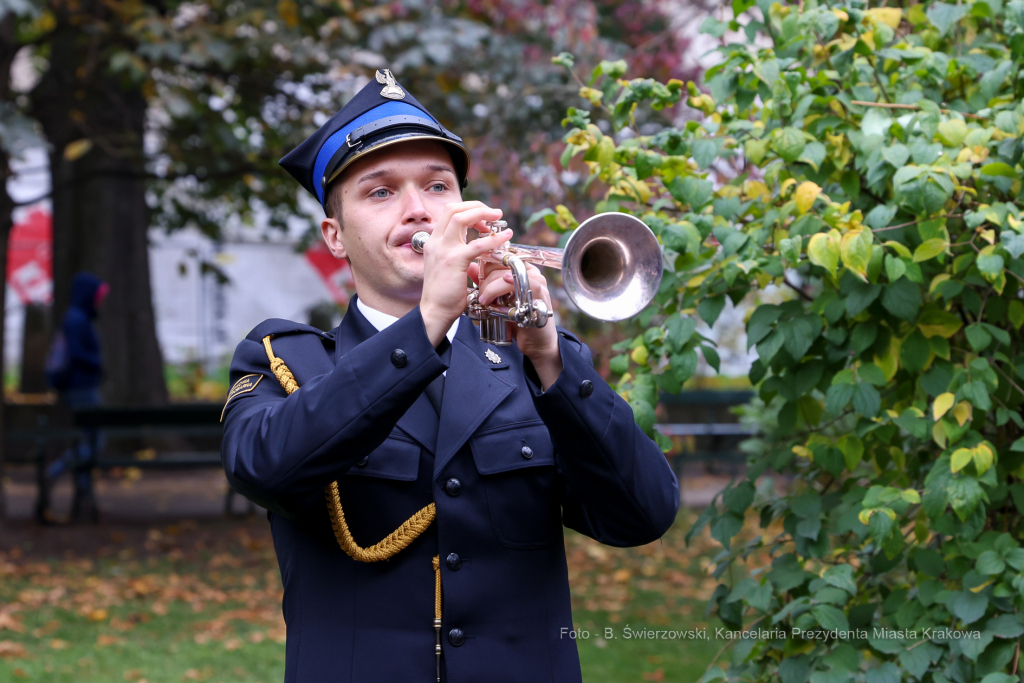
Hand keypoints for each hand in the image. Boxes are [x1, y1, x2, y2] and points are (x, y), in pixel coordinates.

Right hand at [419, 201, 510, 346]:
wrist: (434, 312)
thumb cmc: (444, 295)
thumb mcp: (447, 267)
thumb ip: (456, 253)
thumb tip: (474, 247)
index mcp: (434, 242)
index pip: (449, 213)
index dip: (468, 210)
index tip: (484, 220)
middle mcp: (436, 242)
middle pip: (453, 209)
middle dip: (476, 206)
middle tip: (494, 213)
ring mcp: (443, 249)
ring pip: (461, 218)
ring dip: (482, 214)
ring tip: (499, 217)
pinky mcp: (454, 260)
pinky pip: (477, 244)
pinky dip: (494, 238)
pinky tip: (506, 237)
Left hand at [474, 259, 562, 389]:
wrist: (535, 342)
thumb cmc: (517, 320)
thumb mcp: (498, 300)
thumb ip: (486, 283)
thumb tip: (470, 267)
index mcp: (522, 269)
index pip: (500, 256)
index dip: (486, 263)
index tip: (476, 276)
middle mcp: (531, 272)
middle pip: (503, 263)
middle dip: (486, 278)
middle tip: (480, 295)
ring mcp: (537, 281)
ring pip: (509, 272)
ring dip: (492, 286)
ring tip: (485, 300)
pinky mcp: (539, 293)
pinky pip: (523, 283)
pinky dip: (507, 286)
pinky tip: (500, 292)